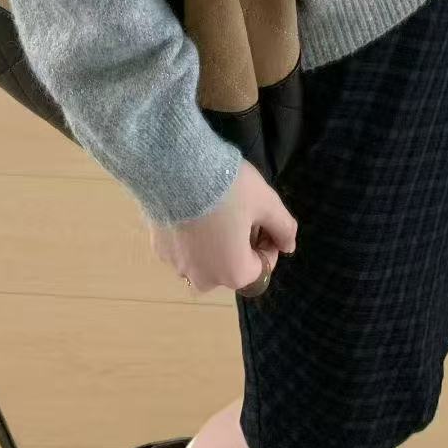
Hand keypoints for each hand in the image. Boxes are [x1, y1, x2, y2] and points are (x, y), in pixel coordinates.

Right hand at [148, 160, 297, 294]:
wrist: (177, 168)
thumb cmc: (229, 189)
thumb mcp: (266, 202)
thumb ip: (283, 227)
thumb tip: (288, 246)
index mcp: (234, 273)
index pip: (261, 267)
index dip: (268, 243)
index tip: (265, 220)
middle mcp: (204, 278)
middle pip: (231, 267)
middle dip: (240, 246)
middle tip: (242, 214)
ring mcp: (177, 265)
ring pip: (204, 261)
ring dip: (215, 244)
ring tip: (217, 212)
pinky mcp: (158, 248)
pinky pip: (182, 249)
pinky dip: (191, 237)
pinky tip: (193, 210)